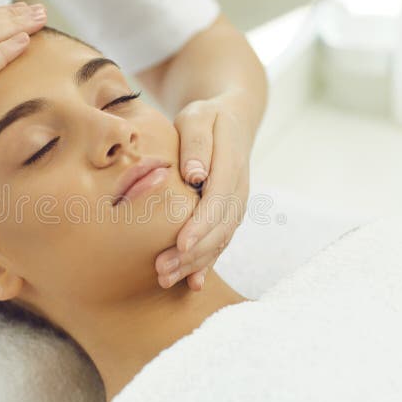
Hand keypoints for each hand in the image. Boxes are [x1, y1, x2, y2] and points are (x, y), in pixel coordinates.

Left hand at [155, 92, 251, 289]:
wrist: (232, 121)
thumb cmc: (207, 118)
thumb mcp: (198, 118)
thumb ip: (196, 143)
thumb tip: (193, 175)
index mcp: (232, 165)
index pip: (218, 201)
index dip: (201, 226)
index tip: (181, 244)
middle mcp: (239, 190)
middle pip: (219, 229)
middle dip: (193, 254)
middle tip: (162, 270)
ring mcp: (236, 205)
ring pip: (220, 241)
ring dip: (195, 264)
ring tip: (165, 279)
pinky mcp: (229, 214)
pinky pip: (220, 243)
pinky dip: (206, 264)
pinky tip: (192, 284)